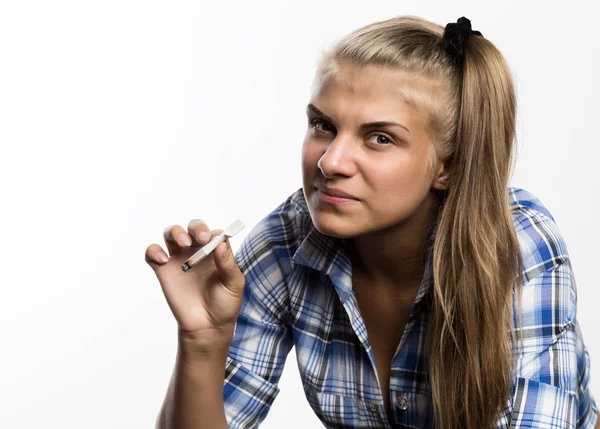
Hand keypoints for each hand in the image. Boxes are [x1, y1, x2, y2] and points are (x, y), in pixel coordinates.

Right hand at [145, 219, 245, 342]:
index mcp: (216, 252)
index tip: (213, 240)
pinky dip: (154, 250)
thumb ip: (228, 264)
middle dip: (196, 228)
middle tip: (200, 239)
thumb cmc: (225, 304)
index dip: (213, 233)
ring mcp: (180, 260)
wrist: (207, 327)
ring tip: (183, 243)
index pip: (214, 233)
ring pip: (172, 234)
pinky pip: (153, 253)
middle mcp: (198, 252)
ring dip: (175, 232)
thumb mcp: (234, 285)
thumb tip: (221, 243)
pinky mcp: (164, 270)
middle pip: (193, 228)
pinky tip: (163, 259)